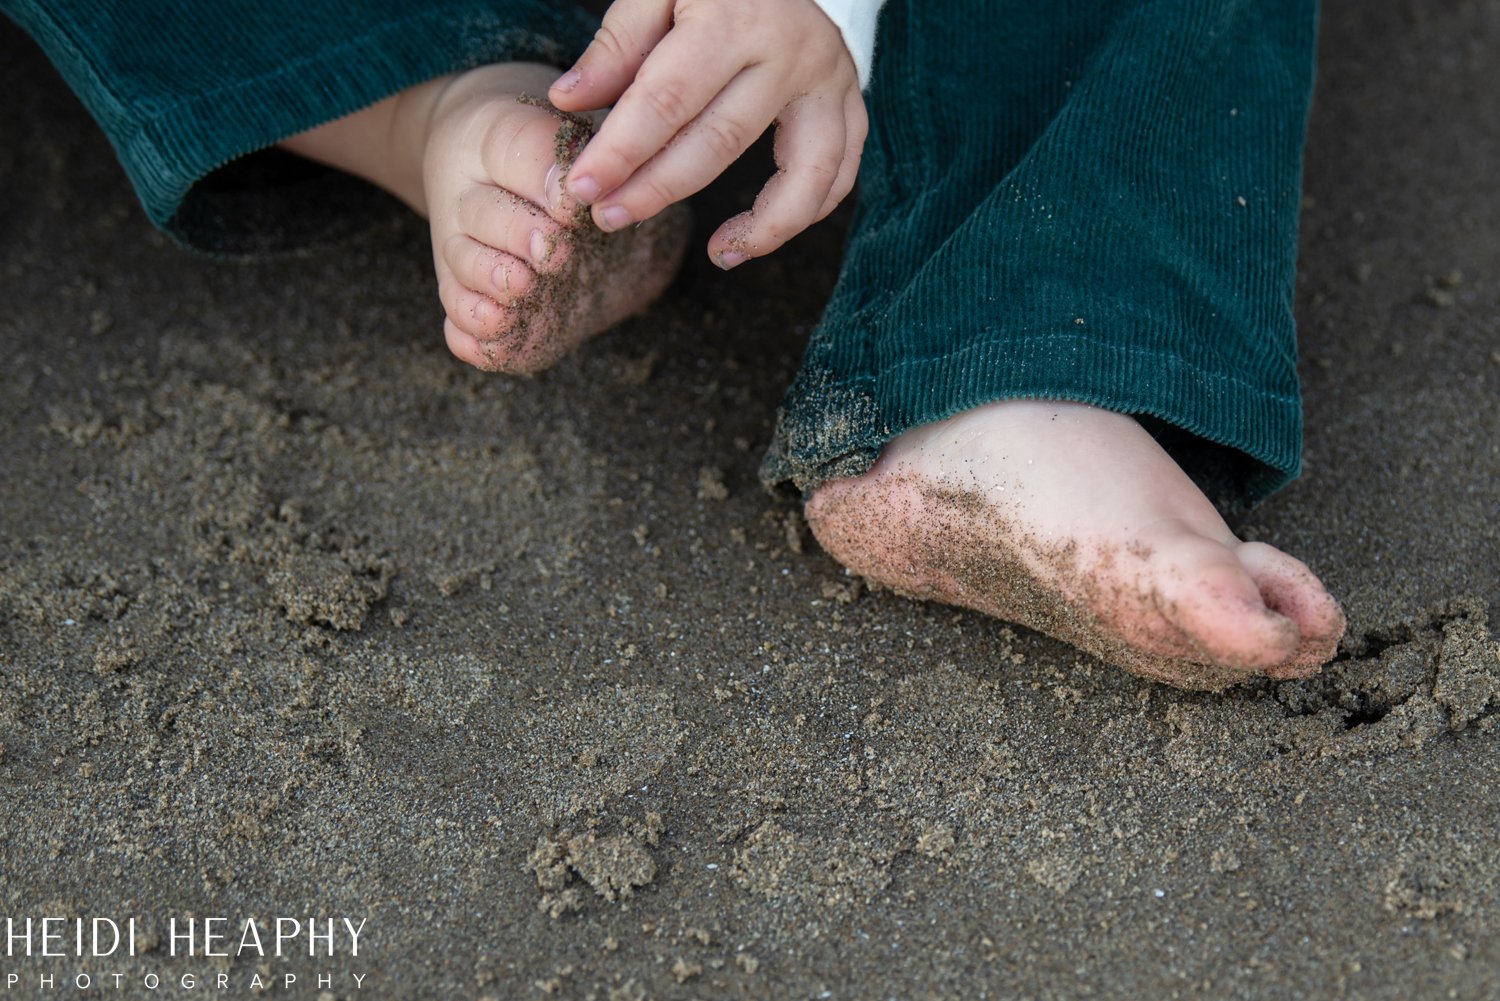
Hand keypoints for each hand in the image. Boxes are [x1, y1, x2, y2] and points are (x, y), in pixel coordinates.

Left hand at [547, 0, 866, 267]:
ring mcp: (829, 81)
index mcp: (735, 18)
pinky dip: (806, 212)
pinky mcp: (849, 101)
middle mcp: (790, 52)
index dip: (621, 150)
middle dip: (659, 189)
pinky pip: (840, 173)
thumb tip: (570, 103)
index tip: (582, 187)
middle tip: (609, 218)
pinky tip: (762, 235)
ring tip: (719, 255)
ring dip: (762, 227)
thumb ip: (617, 44)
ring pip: (804, 173)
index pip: (668, 100)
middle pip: (720, 142)